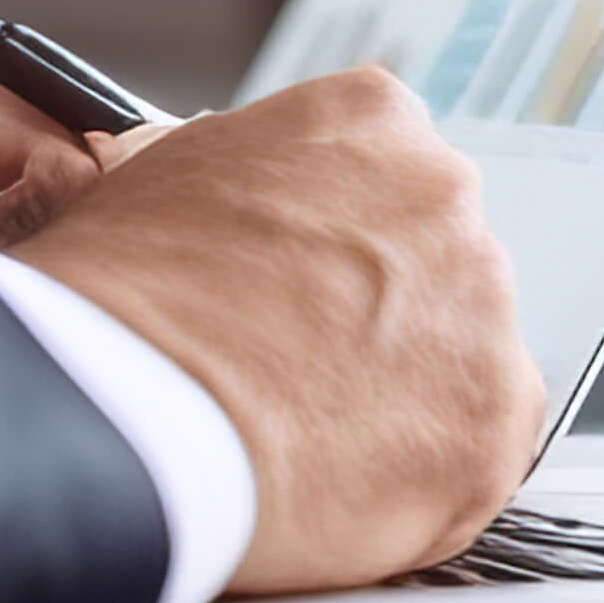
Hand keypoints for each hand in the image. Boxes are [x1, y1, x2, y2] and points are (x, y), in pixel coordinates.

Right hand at [4, 69, 540, 593]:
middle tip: (299, 375)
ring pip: (463, 359)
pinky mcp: (491, 420)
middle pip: (437, 266)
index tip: (306, 295)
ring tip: (302, 437)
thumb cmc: (112, 301)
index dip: (341, 250)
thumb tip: (257, 230)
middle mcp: (445, 195)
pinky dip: (420, 479)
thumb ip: (252, 190)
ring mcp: (481, 307)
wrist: (114, 406)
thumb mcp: (165, 181)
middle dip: (380, 322)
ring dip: (402, 398)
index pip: (389, 178)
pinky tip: (339, 484)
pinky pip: (475, 453)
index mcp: (369, 119)